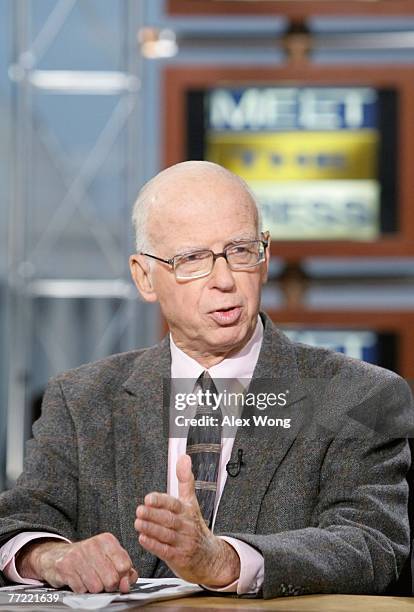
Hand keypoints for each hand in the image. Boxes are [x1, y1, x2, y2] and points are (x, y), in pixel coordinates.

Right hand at [16, 533, 137, 592]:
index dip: (122, 578)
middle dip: (108, 586)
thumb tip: (129, 583)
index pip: (125, 566)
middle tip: (102, 580)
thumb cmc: (87, 558)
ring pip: (96, 587)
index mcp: (108, 540)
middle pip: (111, 579)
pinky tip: (78, 579)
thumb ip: (125, 569)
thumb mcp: (108, 558)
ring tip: (89, 579)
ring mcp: (78, 555)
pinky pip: (81, 589)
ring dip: (94, 588)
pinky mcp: (65, 566)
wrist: (56, 555)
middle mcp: (93, 545)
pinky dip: (81, 589)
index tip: (118, 578)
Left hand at [135, 454, 239, 586]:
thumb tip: (184, 457)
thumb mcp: (192, 502)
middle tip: (139, 510)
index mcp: (188, 510)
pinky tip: (143, 538)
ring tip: (138, 522)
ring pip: (166, 534)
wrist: (210, 557)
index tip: (149, 498)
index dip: (161, 501)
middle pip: (169, 519)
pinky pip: (165, 551)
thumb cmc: (195, 527)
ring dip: (151, 529)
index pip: (174, 504)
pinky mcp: (180, 557)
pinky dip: (153, 545)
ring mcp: (184, 542)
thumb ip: (185, 480)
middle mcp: (186, 525)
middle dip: (153, 514)